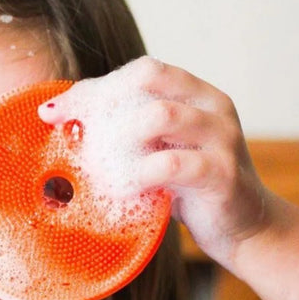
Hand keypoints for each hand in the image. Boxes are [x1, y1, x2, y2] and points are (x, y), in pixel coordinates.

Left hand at [38, 57, 268, 266]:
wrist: (246, 228)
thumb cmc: (190, 188)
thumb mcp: (157, 150)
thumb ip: (125, 129)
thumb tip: (59, 116)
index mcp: (195, 94)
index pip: (141, 71)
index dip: (94, 87)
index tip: (53, 113)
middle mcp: (212, 106)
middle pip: (150, 79)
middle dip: (102, 104)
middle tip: (74, 136)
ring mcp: (221, 138)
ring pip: (161, 115)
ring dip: (120, 139)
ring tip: (103, 166)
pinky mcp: (220, 174)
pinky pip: (170, 164)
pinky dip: (138, 175)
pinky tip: (123, 189)